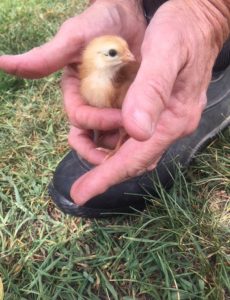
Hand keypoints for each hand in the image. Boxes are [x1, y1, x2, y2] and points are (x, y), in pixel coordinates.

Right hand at [0, 0, 145, 164]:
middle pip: (94, 137)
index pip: (80, 119)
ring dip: (124, 150)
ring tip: (142, 158)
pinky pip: (134, 129)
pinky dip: (139, 140)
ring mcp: (114, 107)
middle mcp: (94, 104)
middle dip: (104, 151)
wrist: (134, 13)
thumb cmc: (102, 21)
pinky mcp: (133, 106)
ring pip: (114, 137)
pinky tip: (153, 146)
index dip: (95, 122)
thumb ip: (47, 56)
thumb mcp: (75, 38)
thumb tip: (3, 63)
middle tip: (122, 160)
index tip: (118, 118)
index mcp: (77, 93)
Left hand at [70, 0, 228, 204]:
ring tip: (82, 153)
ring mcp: (165, 120)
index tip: (81, 194)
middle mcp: (170, 125)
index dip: (107, 177)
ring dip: (107, 159)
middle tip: (80, 185)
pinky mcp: (159, 111)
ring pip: (133, 151)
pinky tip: (99, 137)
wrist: (199, 20)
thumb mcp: (166, 53)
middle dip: (105, 174)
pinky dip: (115, 143)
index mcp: (173, 118)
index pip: (135, 158)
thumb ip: (152, 91)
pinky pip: (135, 137)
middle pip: (134, 160)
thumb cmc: (183, 31)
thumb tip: (136, 131)